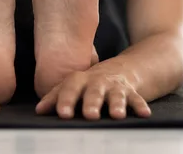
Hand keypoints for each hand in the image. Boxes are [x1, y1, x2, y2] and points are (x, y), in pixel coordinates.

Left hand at [35, 67, 151, 119]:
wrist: (124, 68)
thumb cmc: (92, 81)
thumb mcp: (75, 85)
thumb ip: (56, 96)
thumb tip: (39, 110)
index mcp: (80, 80)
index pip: (70, 88)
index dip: (65, 100)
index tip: (62, 113)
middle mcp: (97, 82)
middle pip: (93, 91)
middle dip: (91, 102)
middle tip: (89, 115)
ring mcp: (115, 86)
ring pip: (116, 95)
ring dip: (116, 104)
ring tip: (117, 115)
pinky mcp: (131, 91)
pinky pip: (136, 98)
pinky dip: (140, 105)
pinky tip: (144, 114)